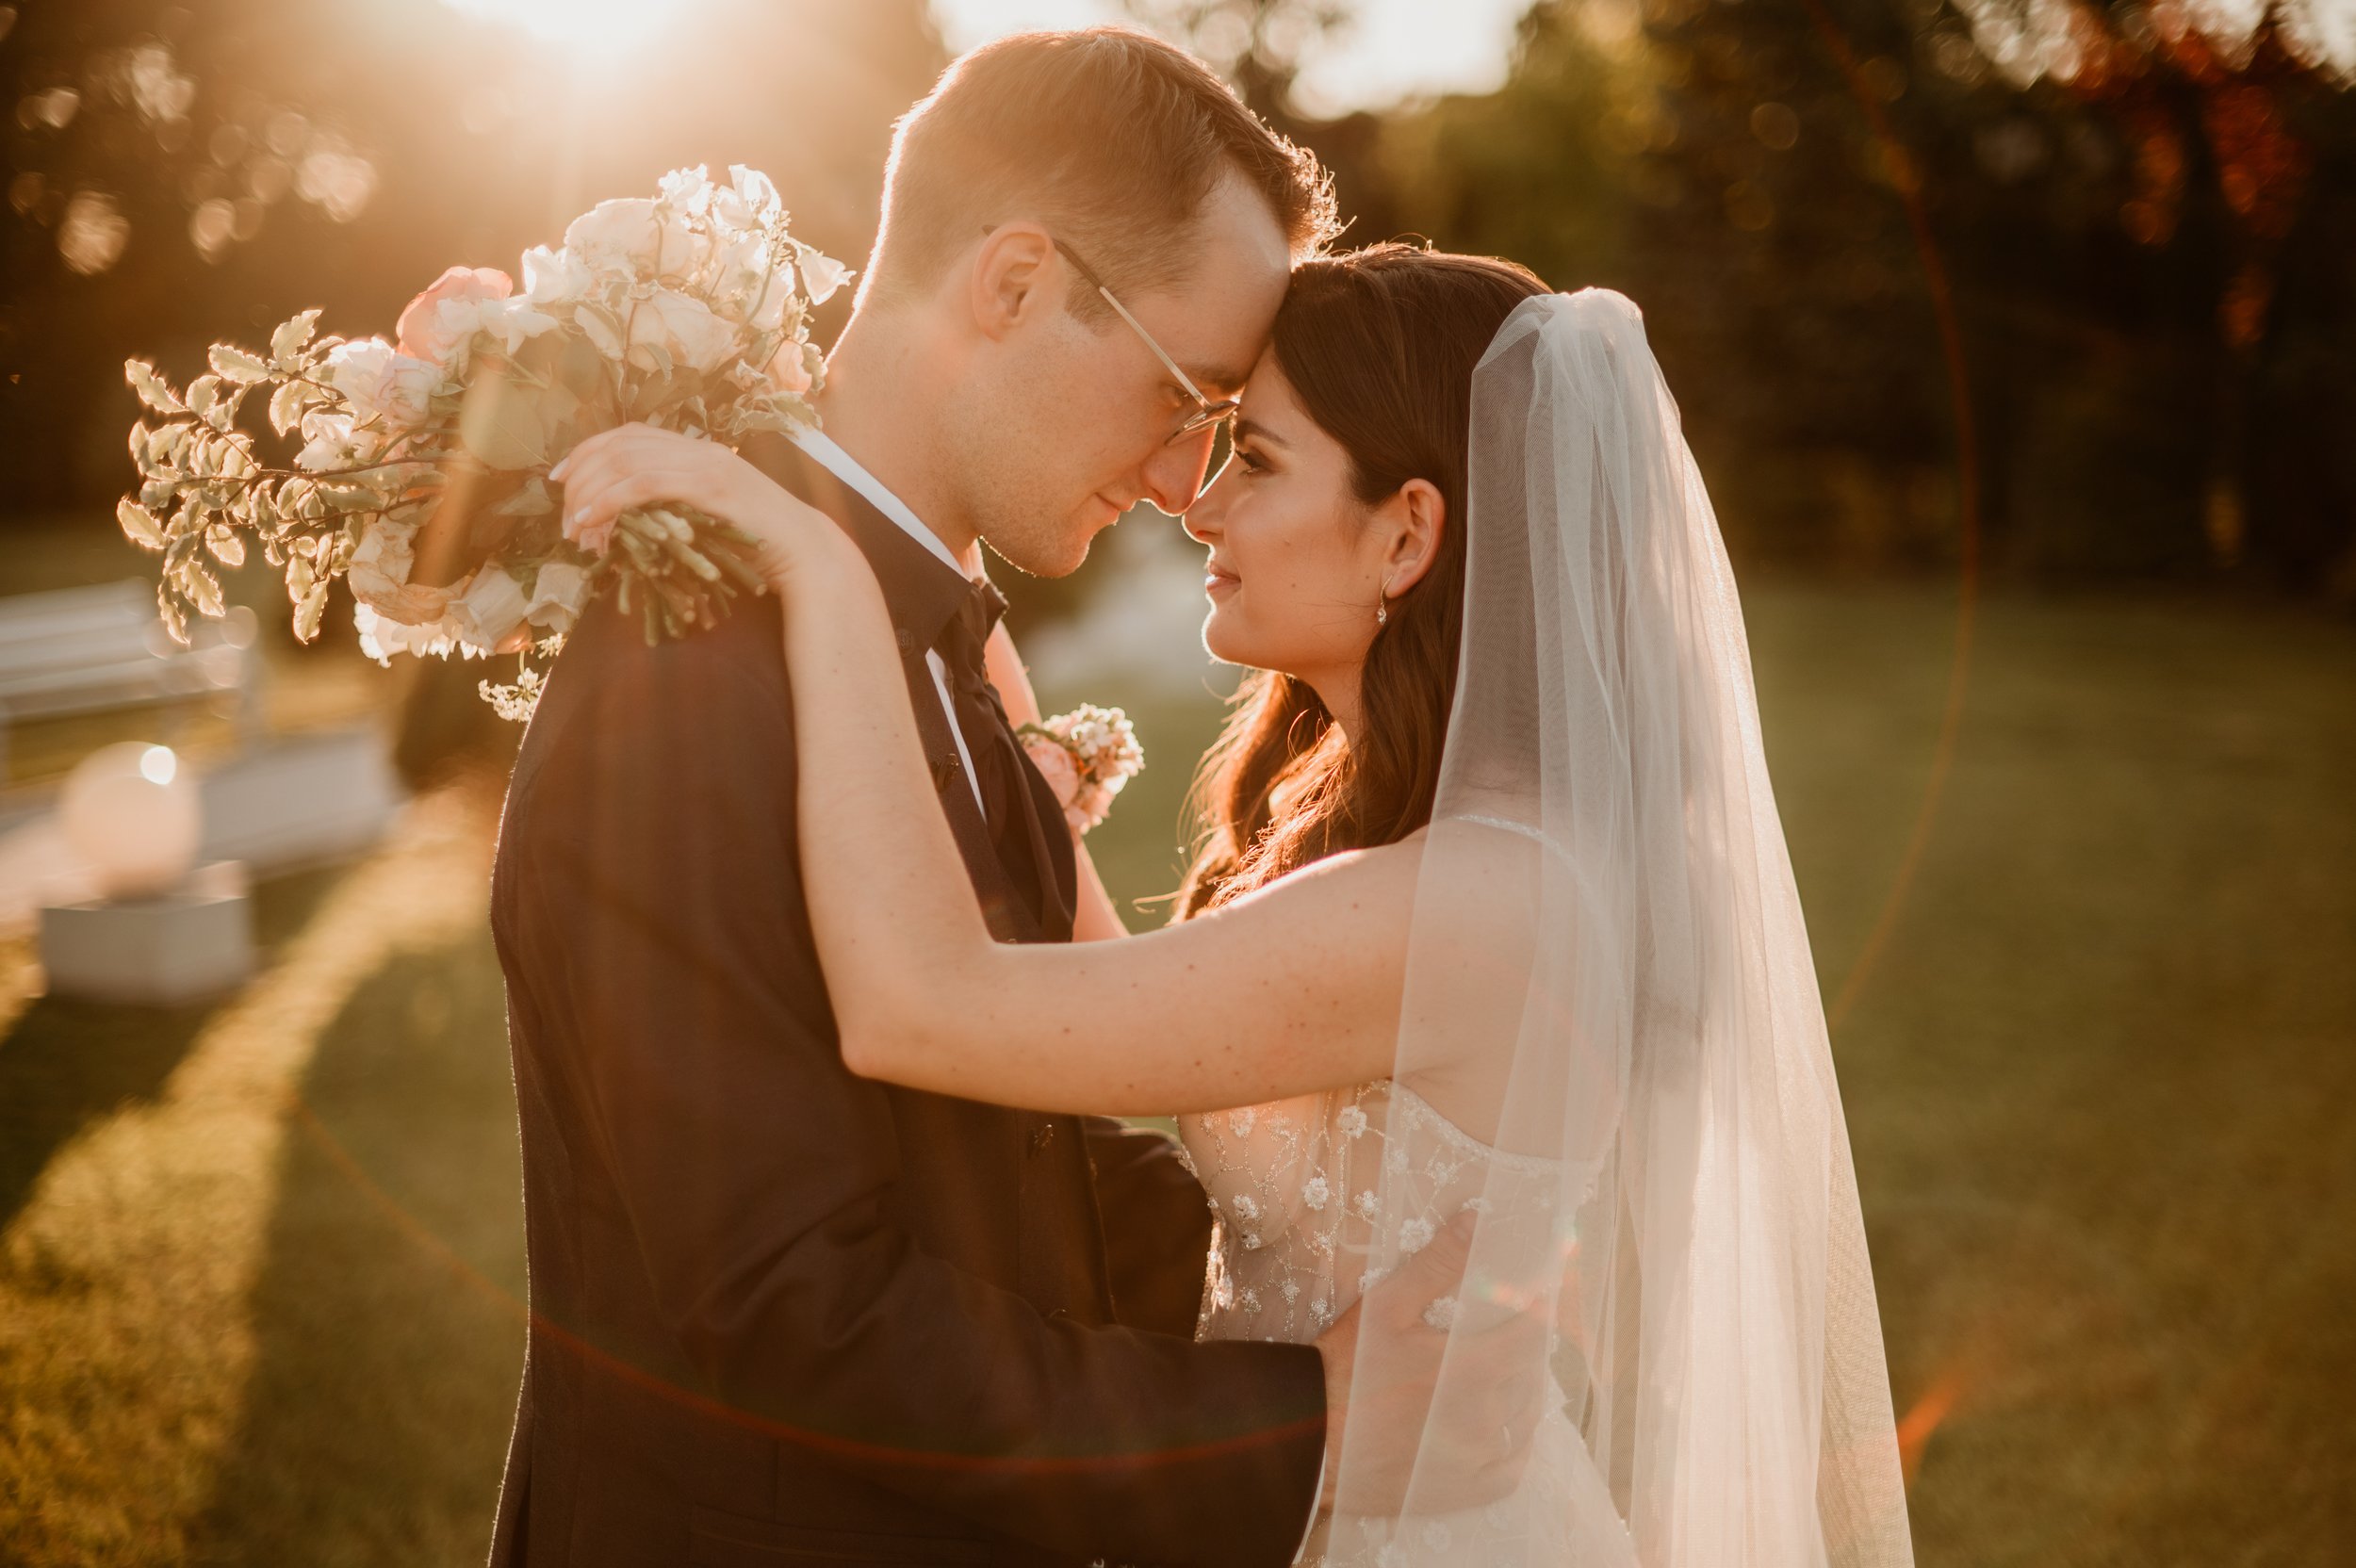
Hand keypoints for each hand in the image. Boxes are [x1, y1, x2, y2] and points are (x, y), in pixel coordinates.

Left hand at [550, 424, 853, 595]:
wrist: (805, 552)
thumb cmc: (758, 544)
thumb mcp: (708, 518)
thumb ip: (676, 509)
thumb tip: (629, 525)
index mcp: (697, 450)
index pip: (629, 435)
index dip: (587, 452)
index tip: (561, 481)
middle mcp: (698, 449)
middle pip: (618, 447)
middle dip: (581, 479)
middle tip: (566, 519)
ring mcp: (705, 464)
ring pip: (625, 463)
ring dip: (590, 495)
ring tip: (576, 529)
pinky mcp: (710, 487)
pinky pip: (644, 484)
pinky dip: (610, 500)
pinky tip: (593, 521)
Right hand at [1310, 1213, 1549, 1516]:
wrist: (1310, 1441)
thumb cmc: (1346, 1370)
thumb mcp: (1386, 1305)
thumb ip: (1436, 1264)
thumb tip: (1474, 1222)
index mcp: (1473, 1369)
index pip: (1533, 1335)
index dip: (1539, 1312)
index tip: (1538, 1298)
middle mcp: (1485, 1418)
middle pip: (1532, 1377)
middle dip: (1529, 1350)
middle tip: (1517, 1332)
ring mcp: (1477, 1459)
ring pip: (1526, 1420)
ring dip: (1526, 1393)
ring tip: (1512, 1373)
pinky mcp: (1463, 1490)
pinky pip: (1511, 1468)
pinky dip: (1517, 1444)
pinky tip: (1507, 1428)